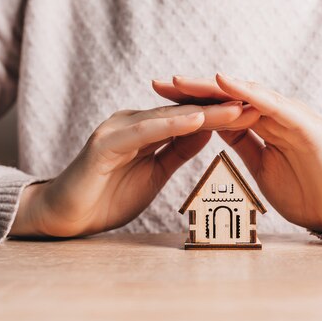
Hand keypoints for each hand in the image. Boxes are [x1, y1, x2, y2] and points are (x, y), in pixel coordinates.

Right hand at [10, 103, 245, 236]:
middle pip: (184, 112)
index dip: (222, 116)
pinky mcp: (106, 144)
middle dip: (220, 108)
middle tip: (255, 103)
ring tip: (235, 108)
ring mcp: (118, 129)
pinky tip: (198, 121)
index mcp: (146, 129)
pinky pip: (144, 132)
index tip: (254, 114)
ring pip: (168, 117)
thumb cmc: (108, 196)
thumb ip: (177, 150)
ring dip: (204, 113)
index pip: (190, 119)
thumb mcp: (155, 173)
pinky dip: (171, 125)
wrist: (66, 217)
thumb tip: (207, 131)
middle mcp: (133, 122)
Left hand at [153, 74, 321, 233]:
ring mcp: (292, 116)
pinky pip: (273, 105)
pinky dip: (249, 93)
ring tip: (181, 81)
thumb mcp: (262, 166)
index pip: (224, 108)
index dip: (193, 102)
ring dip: (213, 86)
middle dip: (194, 90)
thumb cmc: (304, 191)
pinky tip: (224, 83)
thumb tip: (216, 129)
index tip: (161, 100)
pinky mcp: (306, 124)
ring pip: (247, 95)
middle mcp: (277, 115)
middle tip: (160, 83)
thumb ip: (244, 143)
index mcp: (265, 126)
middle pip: (230, 96)